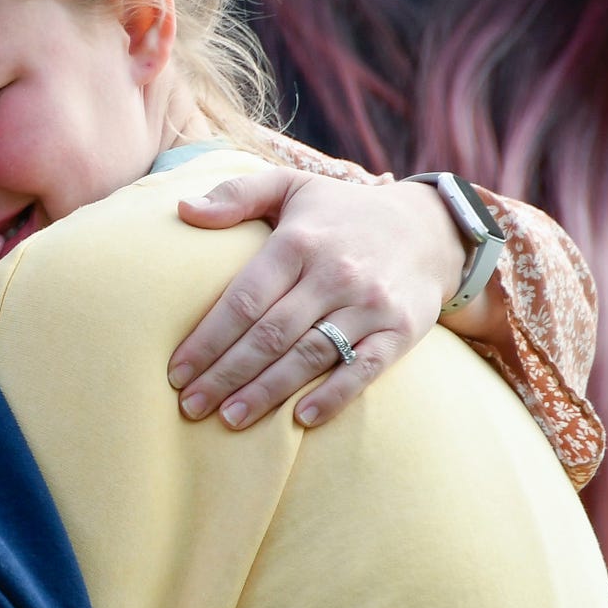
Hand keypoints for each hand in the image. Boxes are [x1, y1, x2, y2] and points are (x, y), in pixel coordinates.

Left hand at [168, 170, 461, 428]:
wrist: (430, 229)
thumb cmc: (342, 214)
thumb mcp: (291, 187)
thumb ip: (236, 195)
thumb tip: (183, 210)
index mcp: (299, 242)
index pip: (244, 299)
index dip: (208, 339)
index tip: (176, 372)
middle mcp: (335, 274)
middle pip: (270, 334)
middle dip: (226, 374)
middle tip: (191, 406)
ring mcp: (370, 304)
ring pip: (310, 356)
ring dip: (267, 392)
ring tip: (229, 419)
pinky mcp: (401, 330)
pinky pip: (364, 369)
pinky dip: (333, 396)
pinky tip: (299, 420)